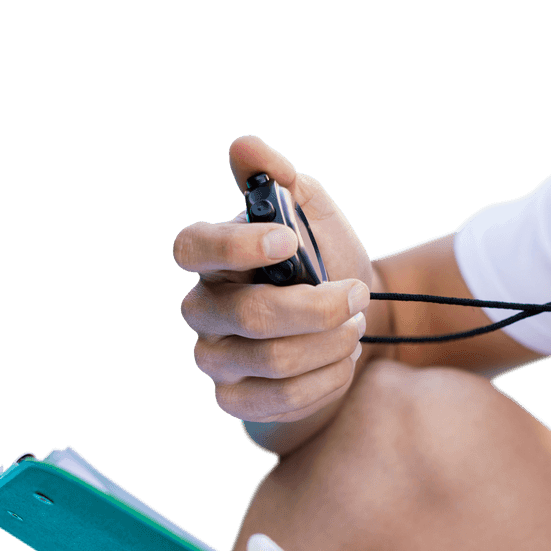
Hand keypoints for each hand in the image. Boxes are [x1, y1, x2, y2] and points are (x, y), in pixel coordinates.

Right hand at [175, 135, 372, 422]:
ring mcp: (217, 360)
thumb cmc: (327, 268)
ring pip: (272, 360)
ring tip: (356, 327)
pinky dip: (327, 379)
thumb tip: (247, 148)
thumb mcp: (316, 216)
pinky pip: (282, 398)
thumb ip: (284, 180)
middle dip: (318, 308)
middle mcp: (205, 310)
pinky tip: (346, 361)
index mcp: (215, 260)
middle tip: (358, 297)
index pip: (192, 247)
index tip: (288, 241)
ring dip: (330, 343)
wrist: (358, 330)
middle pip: (249, 314)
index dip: (235, 245)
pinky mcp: (238, 401)